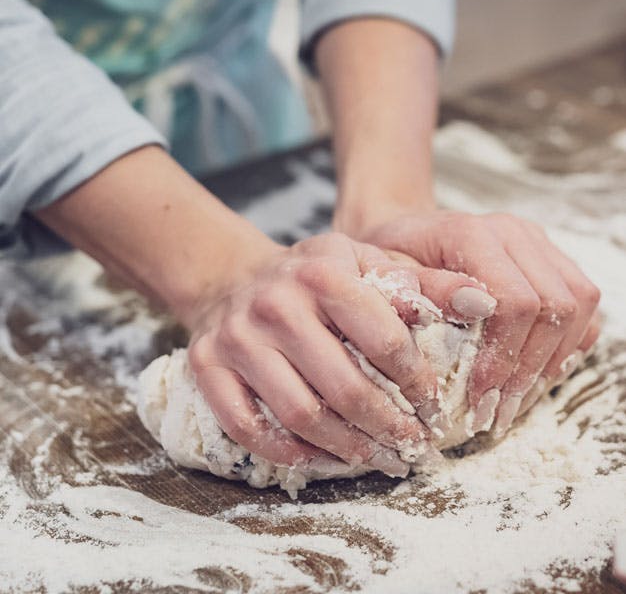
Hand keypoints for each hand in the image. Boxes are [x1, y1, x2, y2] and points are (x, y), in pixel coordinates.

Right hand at [187, 232, 490, 475]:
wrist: (236, 278)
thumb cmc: (313, 277)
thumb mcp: (367, 264)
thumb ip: (425, 283)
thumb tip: (484, 303)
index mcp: (323, 272)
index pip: (384, 340)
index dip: (418, 383)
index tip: (435, 407)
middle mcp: (275, 304)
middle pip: (344, 388)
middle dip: (389, 428)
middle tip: (414, 448)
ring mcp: (237, 338)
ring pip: (300, 414)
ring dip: (346, 448)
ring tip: (378, 458)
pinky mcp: (208, 366)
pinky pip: (248, 427)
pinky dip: (290, 453)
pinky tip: (322, 458)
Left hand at [354, 211, 600, 437]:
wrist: (406, 232)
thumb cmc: (390, 258)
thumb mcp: (387, 275)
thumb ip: (425, 289)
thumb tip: (475, 307)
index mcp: (472, 234)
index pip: (515, 301)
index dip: (504, 356)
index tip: (481, 396)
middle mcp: (513, 232)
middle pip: (556, 305)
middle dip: (530, 369)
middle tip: (499, 411)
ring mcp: (536, 242)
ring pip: (579, 303)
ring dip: (554, 360)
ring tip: (517, 400)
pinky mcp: (548, 256)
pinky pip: (582, 301)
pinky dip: (568, 341)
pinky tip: (536, 372)